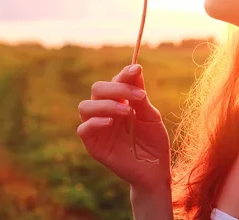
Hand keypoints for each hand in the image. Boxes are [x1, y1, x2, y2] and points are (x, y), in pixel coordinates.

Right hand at [77, 64, 170, 188]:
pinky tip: (111, 123)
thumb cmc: (153, 142)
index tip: (137, 69)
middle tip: (138, 96)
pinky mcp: (92, 144)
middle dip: (117, 88)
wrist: (155, 170)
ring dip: (106, 104)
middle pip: (97, 89)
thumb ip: (140, 96)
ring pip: (86, 106)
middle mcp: (105, 111)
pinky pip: (83, 129)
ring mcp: (97, 127)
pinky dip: (95, 122)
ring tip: (128, 111)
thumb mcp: (150, 117)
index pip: (115, 81)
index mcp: (119, 101)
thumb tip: (135, 68)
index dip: (124, 74)